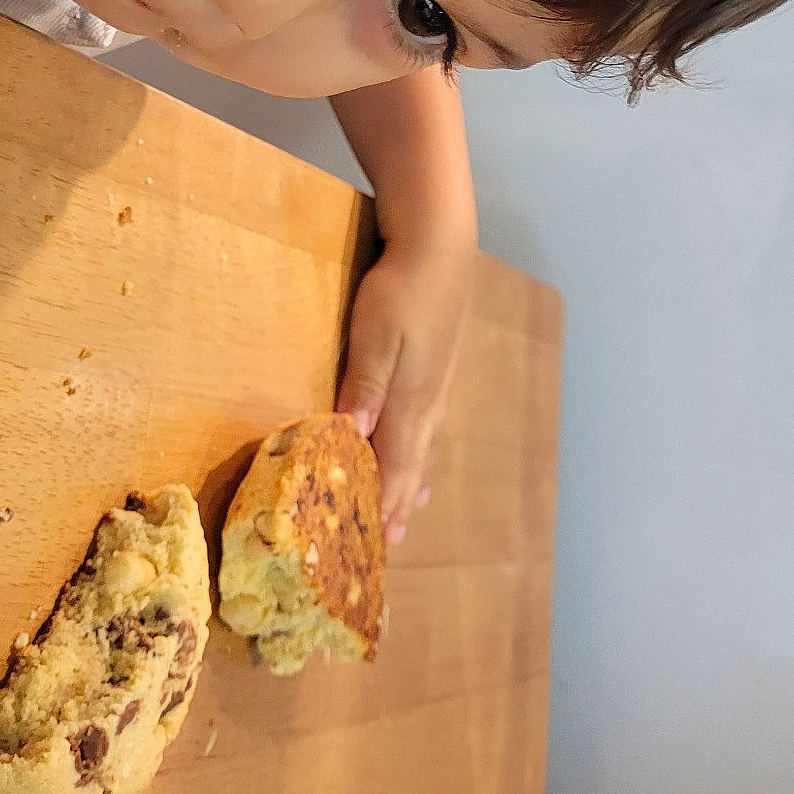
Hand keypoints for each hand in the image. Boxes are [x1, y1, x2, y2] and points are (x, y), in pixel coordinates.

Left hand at [335, 234, 472, 548]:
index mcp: (409, 402)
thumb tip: (352, 437)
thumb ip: (364, 385)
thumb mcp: (375, 334)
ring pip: (422, 449)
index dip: (383, 506)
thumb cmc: (402, 290)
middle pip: (411, 466)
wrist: (441, 248)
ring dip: (411, 484)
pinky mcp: (436, 370)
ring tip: (407, 513)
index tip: (373, 544)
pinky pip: (427, 428)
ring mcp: (435, 387)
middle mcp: (426, 404)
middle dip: (398, 505)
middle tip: (389, 545)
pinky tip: (420, 449)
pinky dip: (421, 452)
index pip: (394, 467)